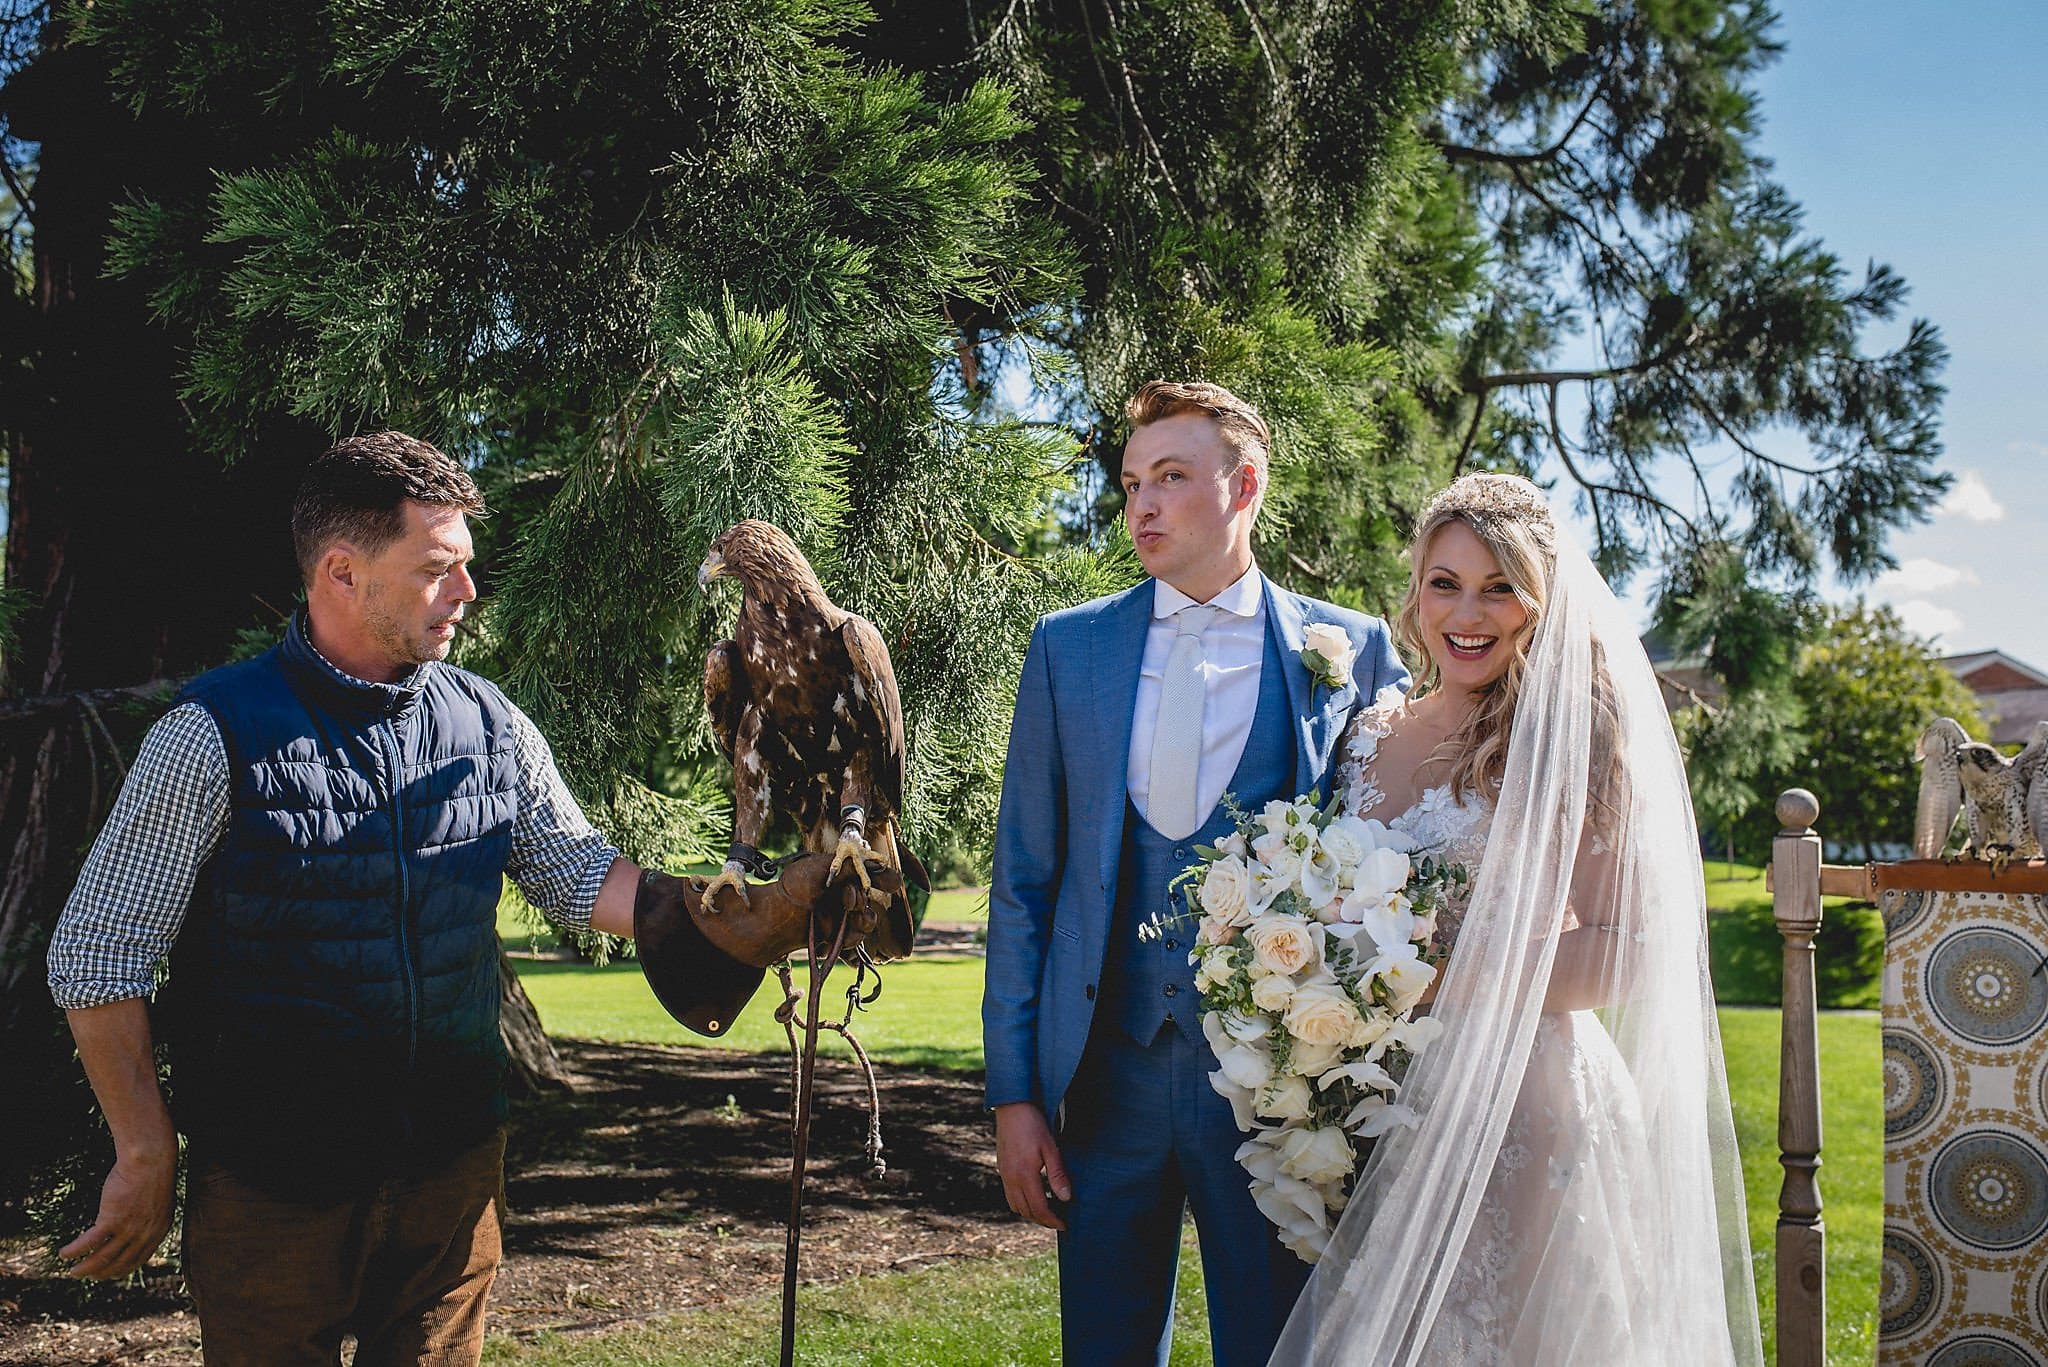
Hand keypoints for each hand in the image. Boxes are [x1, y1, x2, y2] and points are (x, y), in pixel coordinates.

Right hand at [60, 1147, 174, 1278]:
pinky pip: (88, 1242)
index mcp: (159, 1230)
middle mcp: (145, 1234)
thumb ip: (150, 1217)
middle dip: (103, 1273)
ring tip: (74, 1273)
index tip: (111, 1274)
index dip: (123, 1269)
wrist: (151, 1159)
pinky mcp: (112, 1220)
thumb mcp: (158, 1200)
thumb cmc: (153, 1174)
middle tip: (90, 1276)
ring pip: (102, 1258)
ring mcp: (129, 1229)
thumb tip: (139, 1225)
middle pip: (120, 1263)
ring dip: (85, 1269)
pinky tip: (64, 1254)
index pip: (138, 1259)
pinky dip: (74, 1251)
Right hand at [994, 1102, 1070, 1230]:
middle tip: (1059, 1220)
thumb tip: (1066, 1198)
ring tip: (1048, 1209)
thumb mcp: (1051, 1148)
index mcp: (1025, 1174)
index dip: (1052, 1220)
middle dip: (1043, 1220)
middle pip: (1026, 1211)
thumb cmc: (1034, 1124)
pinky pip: (1010, 1195)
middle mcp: (1011, 1178)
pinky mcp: (1002, 1169)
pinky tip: (1035, 1194)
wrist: (1012, 1106)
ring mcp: (1004, 1174)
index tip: (1065, 1224)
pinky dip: (1022, 1202)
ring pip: (1016, 1206)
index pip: (1039, 1208)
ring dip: (1031, 1212)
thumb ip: (1057, 1175)